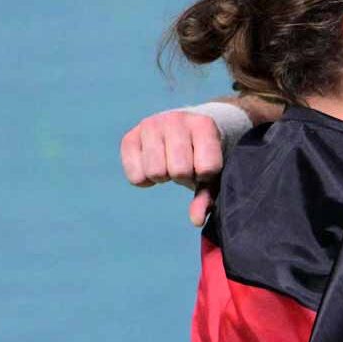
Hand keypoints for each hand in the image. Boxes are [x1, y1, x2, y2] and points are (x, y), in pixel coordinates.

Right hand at [119, 109, 222, 225]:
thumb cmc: (204, 155)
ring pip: (155, 172)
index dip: (206, 175)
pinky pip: (135, 176)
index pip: (207, 168)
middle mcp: (175, 120)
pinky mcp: (130, 137)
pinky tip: (152, 166)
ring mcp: (150, 125)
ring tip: (169, 164)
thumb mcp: (212, 174)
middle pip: (178, 171)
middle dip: (183, 176)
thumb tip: (196, 221)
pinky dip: (144, 180)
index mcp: (204, 125)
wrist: (186, 131)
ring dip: (163, 177)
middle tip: (185, 167)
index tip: (205, 166)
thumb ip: (207, 197)